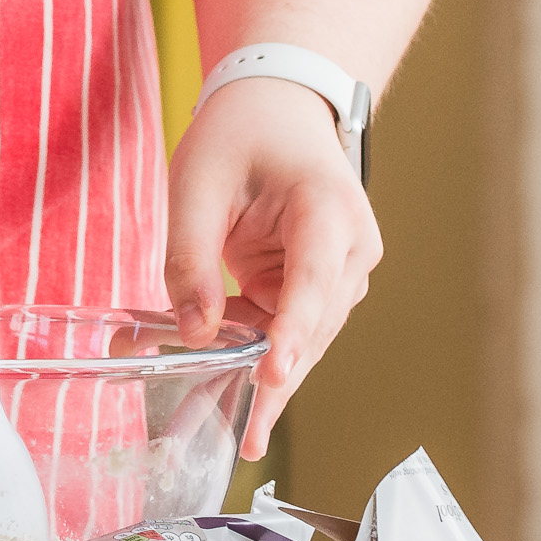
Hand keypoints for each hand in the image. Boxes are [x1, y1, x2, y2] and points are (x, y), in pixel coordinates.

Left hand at [165, 74, 378, 457]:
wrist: (277, 106)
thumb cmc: (242, 132)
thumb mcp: (197, 183)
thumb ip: (189, 258)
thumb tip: (196, 334)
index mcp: (328, 210)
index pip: (314, 282)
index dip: (292, 334)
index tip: (273, 378)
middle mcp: (351, 248)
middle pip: (313, 326)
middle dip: (274, 379)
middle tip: (244, 435)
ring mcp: (341, 271)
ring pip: (306, 339)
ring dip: (265, 375)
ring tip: (233, 429)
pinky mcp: (321, 285)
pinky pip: (292, 329)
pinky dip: (260, 352)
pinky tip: (231, 388)